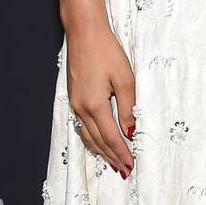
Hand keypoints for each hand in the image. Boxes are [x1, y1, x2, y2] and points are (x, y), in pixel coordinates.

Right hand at [66, 22, 135, 177]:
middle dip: (112, 156)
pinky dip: (92, 138)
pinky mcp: (74, 98)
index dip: (122, 153)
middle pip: (98, 141)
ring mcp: (75, 104)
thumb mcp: (125, 78)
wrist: (84, 33)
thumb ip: (128, 107)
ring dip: (101, 150)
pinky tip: (98, 141)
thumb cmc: (107, 52)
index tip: (131, 165)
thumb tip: (130, 132)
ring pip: (88, 135)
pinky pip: (83, 126)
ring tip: (113, 162)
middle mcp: (81, 109)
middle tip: (124, 170)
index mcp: (95, 105)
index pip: (111, 137)